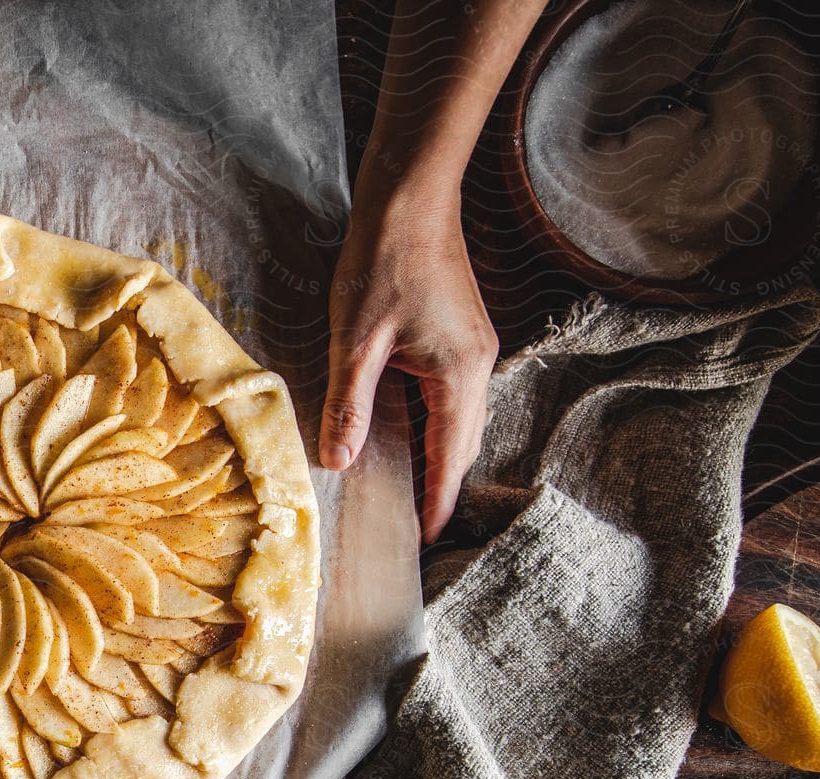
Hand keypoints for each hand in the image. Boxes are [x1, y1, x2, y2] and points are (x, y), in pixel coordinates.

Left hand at [322, 191, 497, 544]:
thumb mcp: (354, 341)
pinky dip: (442, 427)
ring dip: (444, 457)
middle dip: (444, 486)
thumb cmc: (381, 262)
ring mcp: (478, 349)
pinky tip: (417, 436)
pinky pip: (459, 398)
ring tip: (419, 493)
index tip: (430, 540)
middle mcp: (479, 367)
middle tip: (421, 528)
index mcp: (458, 374)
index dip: (438, 501)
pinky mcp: (467, 336)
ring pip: (464, 421)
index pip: (449, 457)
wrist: (412, 197)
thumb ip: (349, 406)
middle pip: (463, 444)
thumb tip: (340, 462)